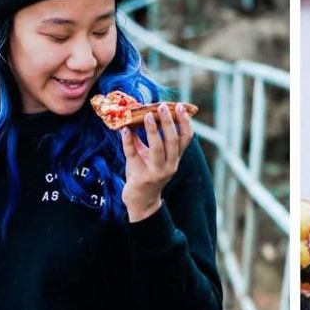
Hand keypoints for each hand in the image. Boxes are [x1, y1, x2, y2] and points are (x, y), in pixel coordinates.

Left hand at [120, 103, 194, 221]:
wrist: (141, 202)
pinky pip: (134, 155)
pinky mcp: (141, 176)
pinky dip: (128, 141)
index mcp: (175, 159)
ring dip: (153, 131)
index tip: (180, 108)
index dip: (184, 122)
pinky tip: (124, 130)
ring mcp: (156, 172)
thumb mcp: (151, 157)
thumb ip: (146, 139)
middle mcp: (170, 165)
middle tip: (162, 107)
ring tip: (147, 116)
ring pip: (158, 148)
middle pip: (173, 141)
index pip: (186, 138)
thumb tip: (137, 116)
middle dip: (168, 122)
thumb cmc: (146, 175)